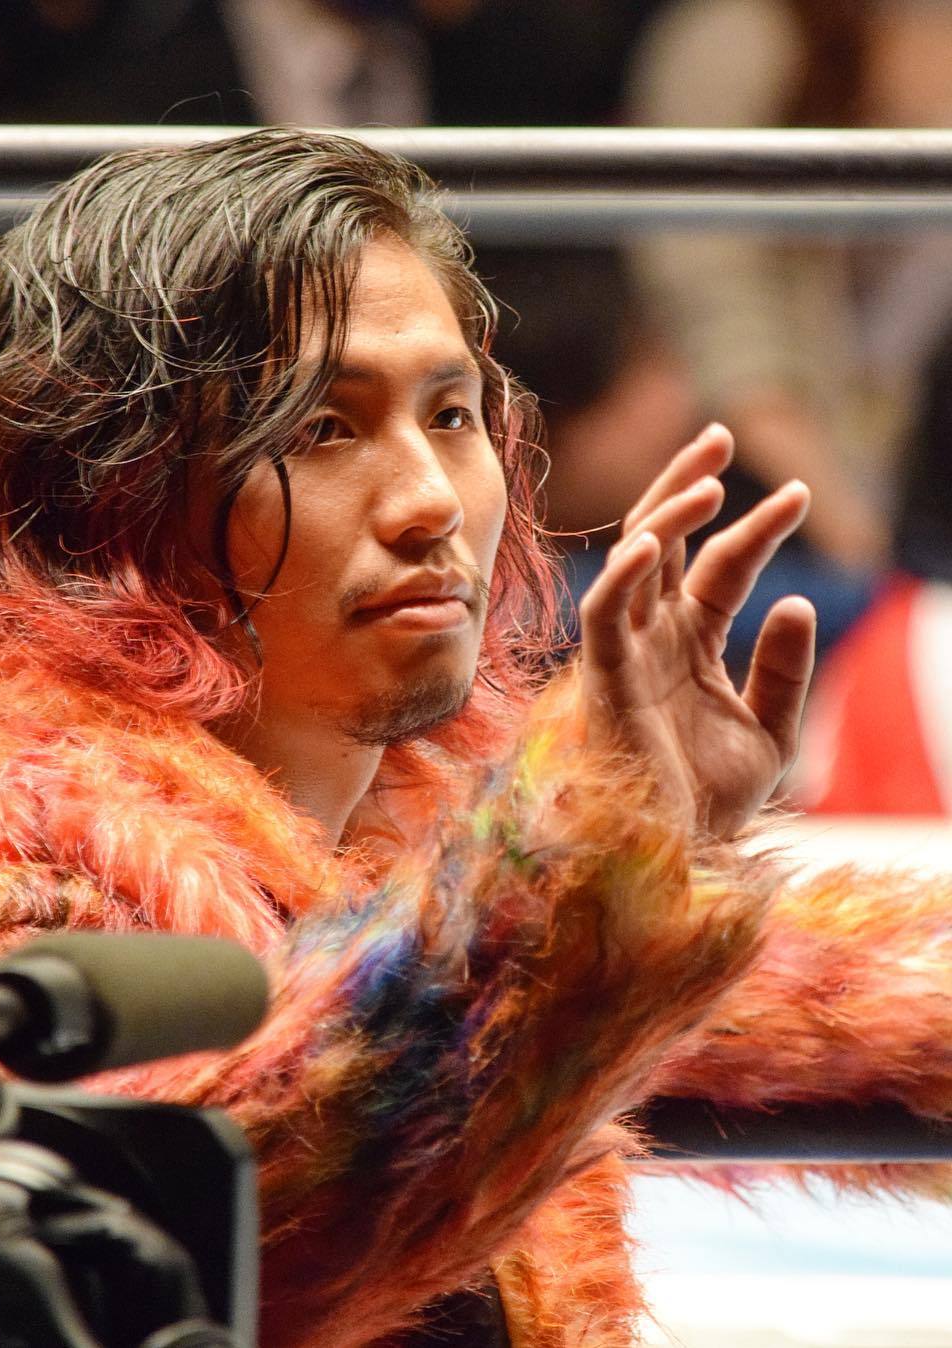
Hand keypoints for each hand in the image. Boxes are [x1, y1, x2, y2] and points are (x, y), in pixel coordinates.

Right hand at [579, 424, 816, 838]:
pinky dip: (620, 579)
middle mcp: (652, 636)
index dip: (756, 527)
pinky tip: (653, 545)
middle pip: (662, 539)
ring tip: (710, 477)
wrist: (673, 856)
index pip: (719, 565)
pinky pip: (603, 617)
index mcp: (689, 643)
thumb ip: (785, 669)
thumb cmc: (710, 803)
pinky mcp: (603, 680)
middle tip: (719, 435)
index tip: (797, 492)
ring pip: (632, 561)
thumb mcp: (770, 732)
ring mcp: (625, 653)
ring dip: (664, 515)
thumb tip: (800, 600)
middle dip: (686, 485)